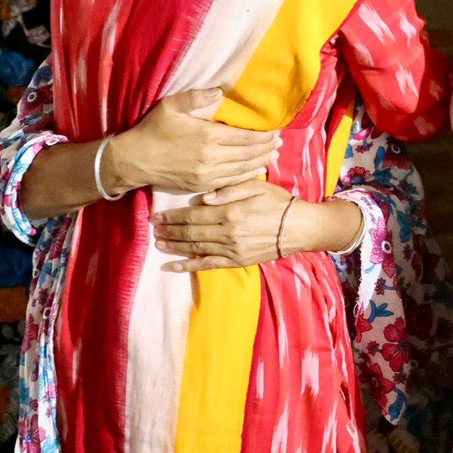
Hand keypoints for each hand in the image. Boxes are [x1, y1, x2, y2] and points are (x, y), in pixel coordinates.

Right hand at [109, 88, 279, 194]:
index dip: (264, 136)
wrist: (133, 161)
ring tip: (273, 156)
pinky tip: (254, 172)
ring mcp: (207, 174)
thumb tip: (220, 91)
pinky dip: (246, 177)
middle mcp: (212, 158)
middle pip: (249, 155)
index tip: (276, 132)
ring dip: (261, 163)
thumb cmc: (152, 130)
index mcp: (208, 137)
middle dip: (267, 149)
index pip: (246, 138)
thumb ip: (197, 97)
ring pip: (243, 170)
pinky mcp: (201, 185)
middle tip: (280, 144)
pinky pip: (230, 182)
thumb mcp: (171, 106)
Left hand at [152, 179, 362, 271]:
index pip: (193, 214)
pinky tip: (170, 266)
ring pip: (194, 247)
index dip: (173, 215)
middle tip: (153, 227)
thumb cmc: (279, 203)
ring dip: (173, 246)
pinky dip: (186, 266)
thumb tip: (202, 197)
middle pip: (190, 231)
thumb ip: (230, 189)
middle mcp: (227, 232)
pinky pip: (206, 264)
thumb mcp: (257, 186)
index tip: (158, 215)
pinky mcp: (235, 261)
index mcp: (230, 212)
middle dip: (169, 229)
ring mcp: (230, 249)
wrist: (299, 228)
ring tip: (157, 243)